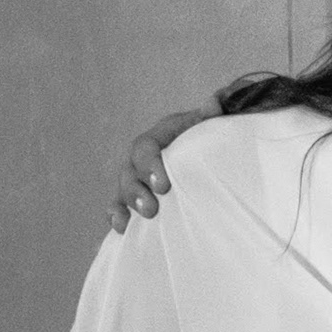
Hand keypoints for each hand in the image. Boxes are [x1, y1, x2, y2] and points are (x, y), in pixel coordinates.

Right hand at [107, 108, 210, 229]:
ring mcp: (136, 175)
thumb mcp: (211, 126)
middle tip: (151, 209)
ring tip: (136, 221)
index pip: (146, 148)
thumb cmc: (210, 138)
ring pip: (123, 188)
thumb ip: (211, 117)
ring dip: (127, 205)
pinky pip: (119, 204)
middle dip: (137, 191)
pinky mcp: (137, 194)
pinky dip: (117, 215)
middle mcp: (142, 156)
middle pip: (130, 171)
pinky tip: (120, 228)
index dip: (150, 166)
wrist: (208, 150)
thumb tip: (214, 103)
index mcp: (159, 136)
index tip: (162, 186)